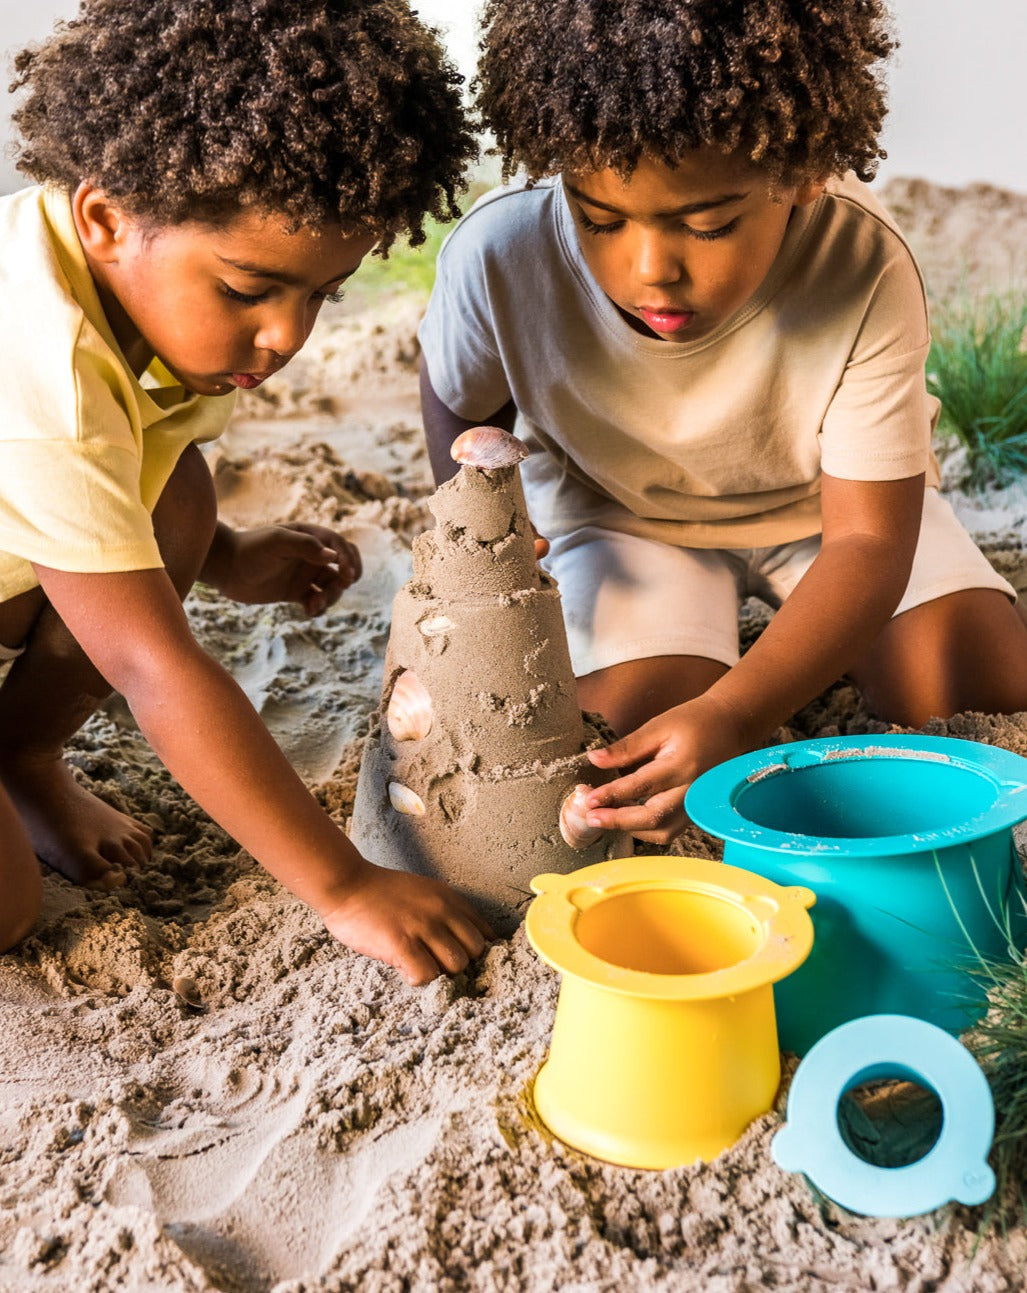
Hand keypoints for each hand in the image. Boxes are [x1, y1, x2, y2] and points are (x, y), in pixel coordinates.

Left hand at [206, 522, 361, 613]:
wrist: (225, 568)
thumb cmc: (249, 549)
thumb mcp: (276, 541)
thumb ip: (306, 546)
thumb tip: (334, 557)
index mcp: (310, 537)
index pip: (340, 546)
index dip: (349, 559)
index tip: (347, 576)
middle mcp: (310, 555)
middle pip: (342, 566)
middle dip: (346, 578)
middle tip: (341, 587)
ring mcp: (304, 574)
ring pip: (331, 587)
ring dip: (330, 597)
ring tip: (315, 605)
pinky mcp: (296, 592)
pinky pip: (317, 601)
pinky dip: (318, 608)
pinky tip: (309, 611)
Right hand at [319, 864, 493, 985]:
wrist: (347, 884)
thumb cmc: (382, 892)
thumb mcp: (424, 892)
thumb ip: (445, 912)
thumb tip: (462, 942)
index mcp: (450, 899)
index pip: (485, 933)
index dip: (475, 952)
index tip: (461, 959)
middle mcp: (442, 911)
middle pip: (476, 952)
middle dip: (460, 963)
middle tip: (436, 964)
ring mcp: (422, 927)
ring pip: (456, 965)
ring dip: (440, 973)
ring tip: (419, 966)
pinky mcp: (401, 943)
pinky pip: (426, 975)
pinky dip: (417, 979)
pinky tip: (404, 970)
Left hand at [583, 694, 755, 843]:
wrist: (732, 726)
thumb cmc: (695, 721)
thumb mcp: (659, 726)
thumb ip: (627, 747)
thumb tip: (594, 760)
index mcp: (682, 765)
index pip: (641, 786)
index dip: (612, 795)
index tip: (588, 799)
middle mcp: (692, 790)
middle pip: (652, 817)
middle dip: (618, 821)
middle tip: (590, 817)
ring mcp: (697, 804)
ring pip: (662, 831)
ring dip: (631, 829)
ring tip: (605, 818)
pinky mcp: (696, 811)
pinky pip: (670, 830)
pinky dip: (647, 830)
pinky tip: (627, 818)